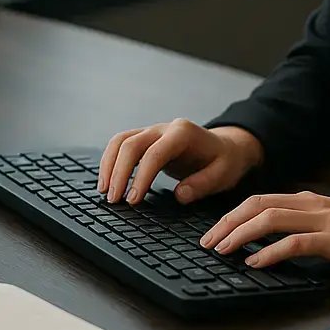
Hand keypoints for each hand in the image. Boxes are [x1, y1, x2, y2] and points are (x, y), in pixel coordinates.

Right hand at [97, 118, 263, 205]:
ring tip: (105, 191)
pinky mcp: (146, 139)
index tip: (133, 200)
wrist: (225, 146)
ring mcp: (153, 131)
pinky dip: (110, 161)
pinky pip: (121, 144)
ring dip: (109, 165)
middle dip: (119, 172)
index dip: (141, 176)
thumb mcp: (223, 174)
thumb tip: (180, 195)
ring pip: (121, 141)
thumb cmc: (224, 161)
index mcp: (183, 133)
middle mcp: (165, 128)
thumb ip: (203, 184)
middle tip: (114, 200)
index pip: (155, 153)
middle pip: (132, 144)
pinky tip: (108, 180)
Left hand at [199, 191, 329, 272]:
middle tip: (206, 242)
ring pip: (271, 219)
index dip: (232, 214)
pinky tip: (256, 263)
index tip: (213, 231)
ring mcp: (325, 220)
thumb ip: (308, 224)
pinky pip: (297, 242)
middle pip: (257, 205)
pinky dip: (271, 252)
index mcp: (310, 200)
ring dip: (240, 235)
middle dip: (227, 222)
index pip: (260, 200)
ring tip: (221, 251)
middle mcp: (313, 204)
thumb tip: (277, 240)